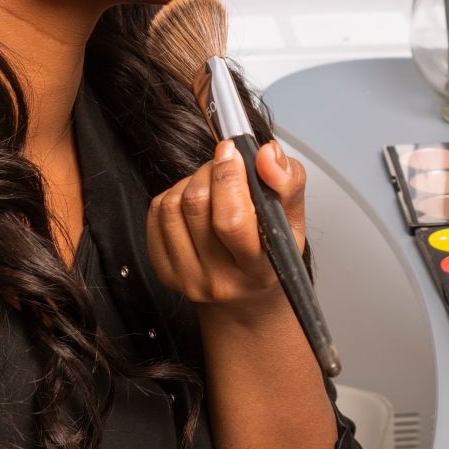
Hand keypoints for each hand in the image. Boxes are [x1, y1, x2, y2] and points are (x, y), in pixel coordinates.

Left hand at [145, 139, 306, 318]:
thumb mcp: (291, 220)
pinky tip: (195, 203)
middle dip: (210, 170)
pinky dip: (174, 194)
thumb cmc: (270, 254)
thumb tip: (268, 153)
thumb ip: (288, 182)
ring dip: (192, 181)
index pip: (232, 220)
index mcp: (257, 269)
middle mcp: (220, 280)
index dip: (228, 178)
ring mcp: (187, 277)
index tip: (232, 151)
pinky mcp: (164, 270)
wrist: (245, 296)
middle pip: (197, 206)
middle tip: (225, 163)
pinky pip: (156, 213)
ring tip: (212, 185)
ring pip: (172, 205)